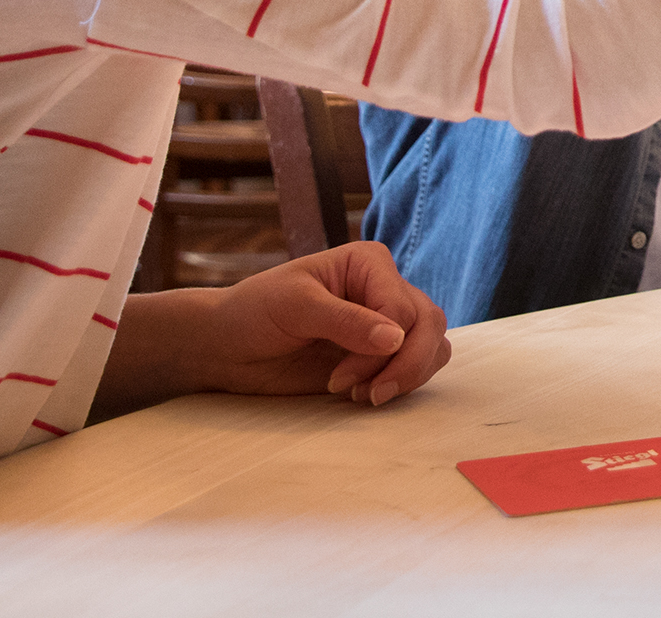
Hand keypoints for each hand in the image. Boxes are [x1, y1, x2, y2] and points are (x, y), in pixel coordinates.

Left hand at [189, 242, 454, 403]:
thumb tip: (395, 339)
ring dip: (407, 376)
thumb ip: (346, 321)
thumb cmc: (254, 312)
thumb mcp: (295, 307)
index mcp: (369, 264)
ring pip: (432, 345)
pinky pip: (417, 365)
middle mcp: (385, 288)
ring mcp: (385, 323)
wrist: (228, 346)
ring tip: (366, 396)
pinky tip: (367, 394)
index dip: (379, 349)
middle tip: (371, 396)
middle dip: (406, 365)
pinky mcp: (378, 354)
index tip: (338, 378)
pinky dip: (403, 383)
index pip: (401, 308)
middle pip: (428, 325)